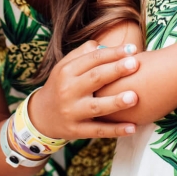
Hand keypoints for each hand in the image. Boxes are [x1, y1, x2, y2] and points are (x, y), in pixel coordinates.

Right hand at [27, 41, 141, 139]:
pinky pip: (98, 130)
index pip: (93, 59)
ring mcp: (72, 112)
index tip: (132, 49)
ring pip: (97, 106)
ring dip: (116, 102)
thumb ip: (82, 54)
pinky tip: (132, 128)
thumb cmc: (60, 86)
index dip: (113, 53)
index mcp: (67, 71)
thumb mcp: (64, 67)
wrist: (40, 116)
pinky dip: (115, 130)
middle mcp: (68, 90)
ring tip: (134, 97)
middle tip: (136, 64)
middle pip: (95, 78)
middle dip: (116, 70)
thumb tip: (103, 45)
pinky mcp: (76, 130)